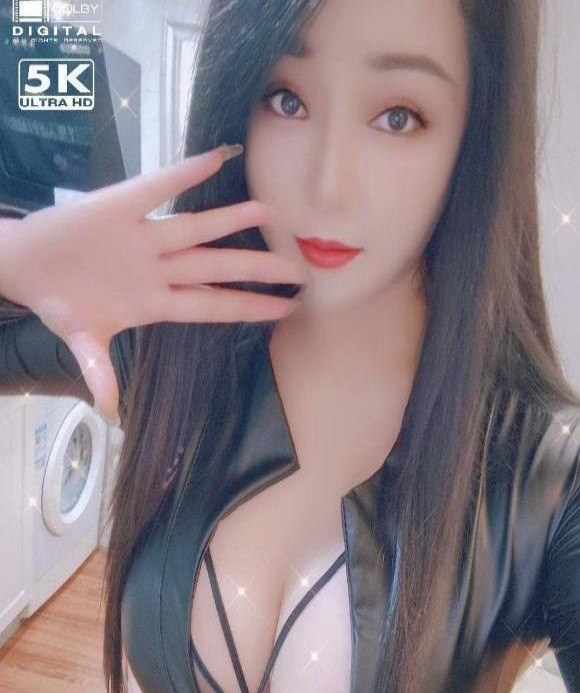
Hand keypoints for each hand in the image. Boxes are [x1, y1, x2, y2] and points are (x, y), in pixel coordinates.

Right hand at [0, 145, 304, 420]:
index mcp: (155, 302)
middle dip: (254, 269)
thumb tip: (108, 412)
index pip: (211, 306)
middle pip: (214, 268)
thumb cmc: (62, 301)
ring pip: (194, 229)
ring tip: (267, 212)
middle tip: (297, 269)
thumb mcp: (82, 337)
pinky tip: (215, 159)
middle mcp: (158, 268)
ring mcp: (142, 238)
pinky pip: (154, 189)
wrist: (25, 265)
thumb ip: (98, 370)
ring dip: (229, 222)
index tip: (285, 309)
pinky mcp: (117, 207)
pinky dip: (182, 175)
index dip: (248, 307)